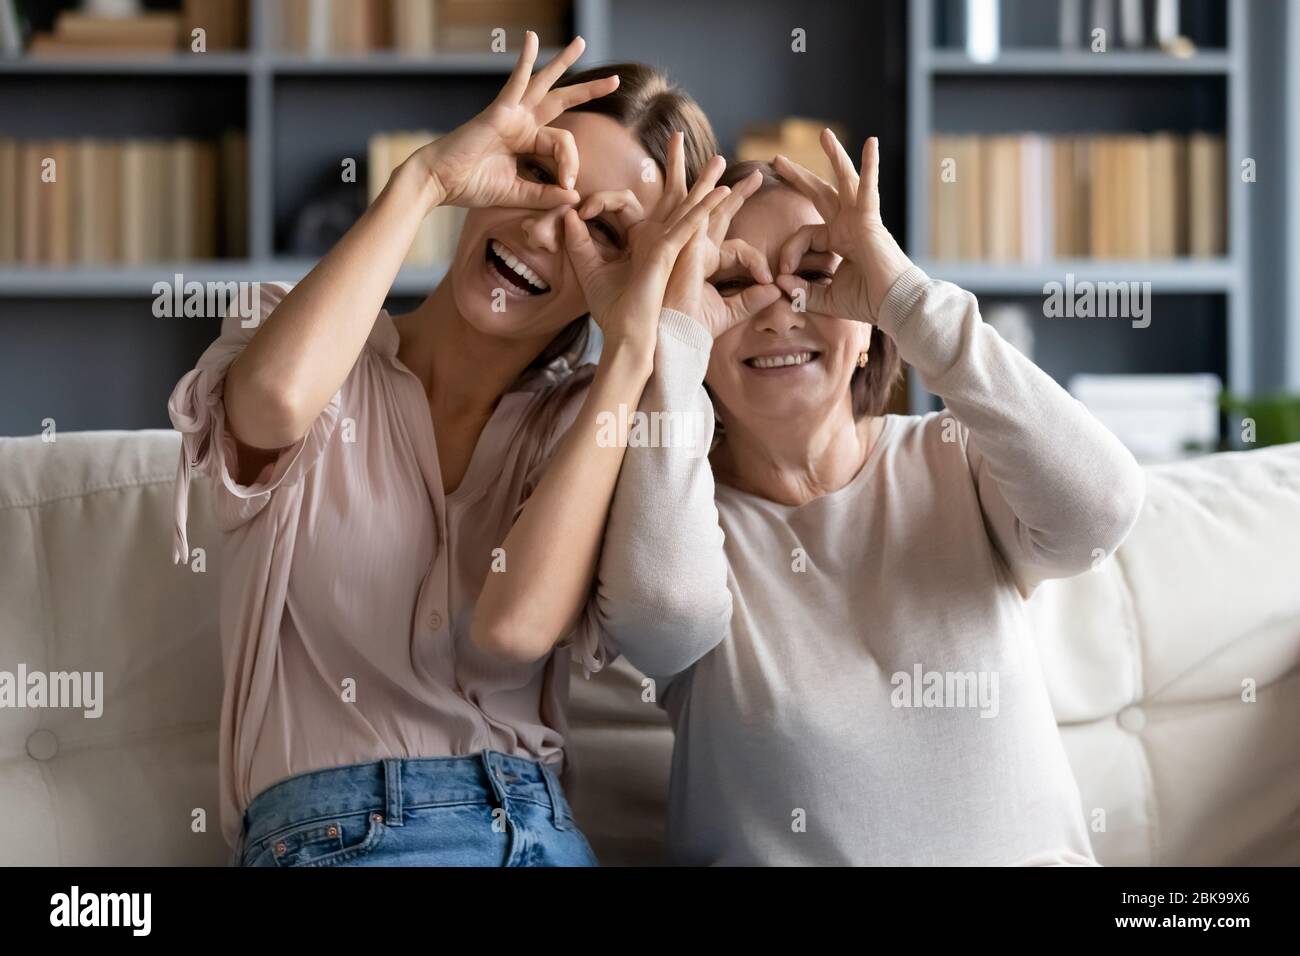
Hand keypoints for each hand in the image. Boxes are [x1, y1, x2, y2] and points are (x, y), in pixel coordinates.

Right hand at [412, 33, 617, 209]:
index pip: (563, 145)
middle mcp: (521, 123)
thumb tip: (575, 196)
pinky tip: (531, 39)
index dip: (571, 164)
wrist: (439, 181)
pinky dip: (524, 60)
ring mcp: (511, 114)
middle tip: (614, 80)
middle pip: (560, 101)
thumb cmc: (471, 186)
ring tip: (582, 43)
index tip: (567, 186)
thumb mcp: (517, 194)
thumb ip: (545, 195)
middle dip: (588, 91)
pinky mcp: (499, 111)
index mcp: (526, 142)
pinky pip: (515, 81)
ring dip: (564, 64)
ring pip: (545, 85)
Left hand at [564, 133, 730, 354]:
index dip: (597, 203)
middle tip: (676, 137)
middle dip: (677, 168)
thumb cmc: (611, 312)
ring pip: (687, 207)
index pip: (622, 206)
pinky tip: (722, 193)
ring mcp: (668, 247)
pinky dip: (704, 209)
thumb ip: (578, 242)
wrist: (626, 339)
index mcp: (638, 243)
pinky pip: (690, 226)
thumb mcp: (588, 271)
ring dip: (702, 183)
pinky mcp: (672, 253)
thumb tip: (569, 215)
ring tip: (718, 160)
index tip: (576, 214)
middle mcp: (656, 241)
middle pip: (670, 198)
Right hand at [664, 169, 780, 337]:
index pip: (735, 246)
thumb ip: (751, 300)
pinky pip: (693, 222)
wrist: (670, 343)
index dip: (757, 259)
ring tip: (718, 159)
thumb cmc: (691, 331)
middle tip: (747, 171)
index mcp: (701, 262)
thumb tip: (776, 291)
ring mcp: (680, 247)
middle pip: (712, 212)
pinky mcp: (674, 251)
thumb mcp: (728, 313)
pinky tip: (722, 191)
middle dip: (727, 190)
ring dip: (707, 181)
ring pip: (696, 207)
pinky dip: (707, 206)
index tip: (769, 279)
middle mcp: (690, 250)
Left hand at [773, 132, 913, 323]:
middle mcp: (848, 225)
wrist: (894, 306)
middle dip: (798, 176)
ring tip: (824, 134)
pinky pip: (868, 188)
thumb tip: (778, 281)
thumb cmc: (867, 302)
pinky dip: (870, 166)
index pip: (804, 234)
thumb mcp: (825, 298)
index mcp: (838, 241)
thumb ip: (801, 291)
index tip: (781, 274)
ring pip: (843, 181)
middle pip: (820, 193)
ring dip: (834, 157)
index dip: (788, 252)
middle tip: (777, 159)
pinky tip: (871, 143)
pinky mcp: (870, 220)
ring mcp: (860, 219)